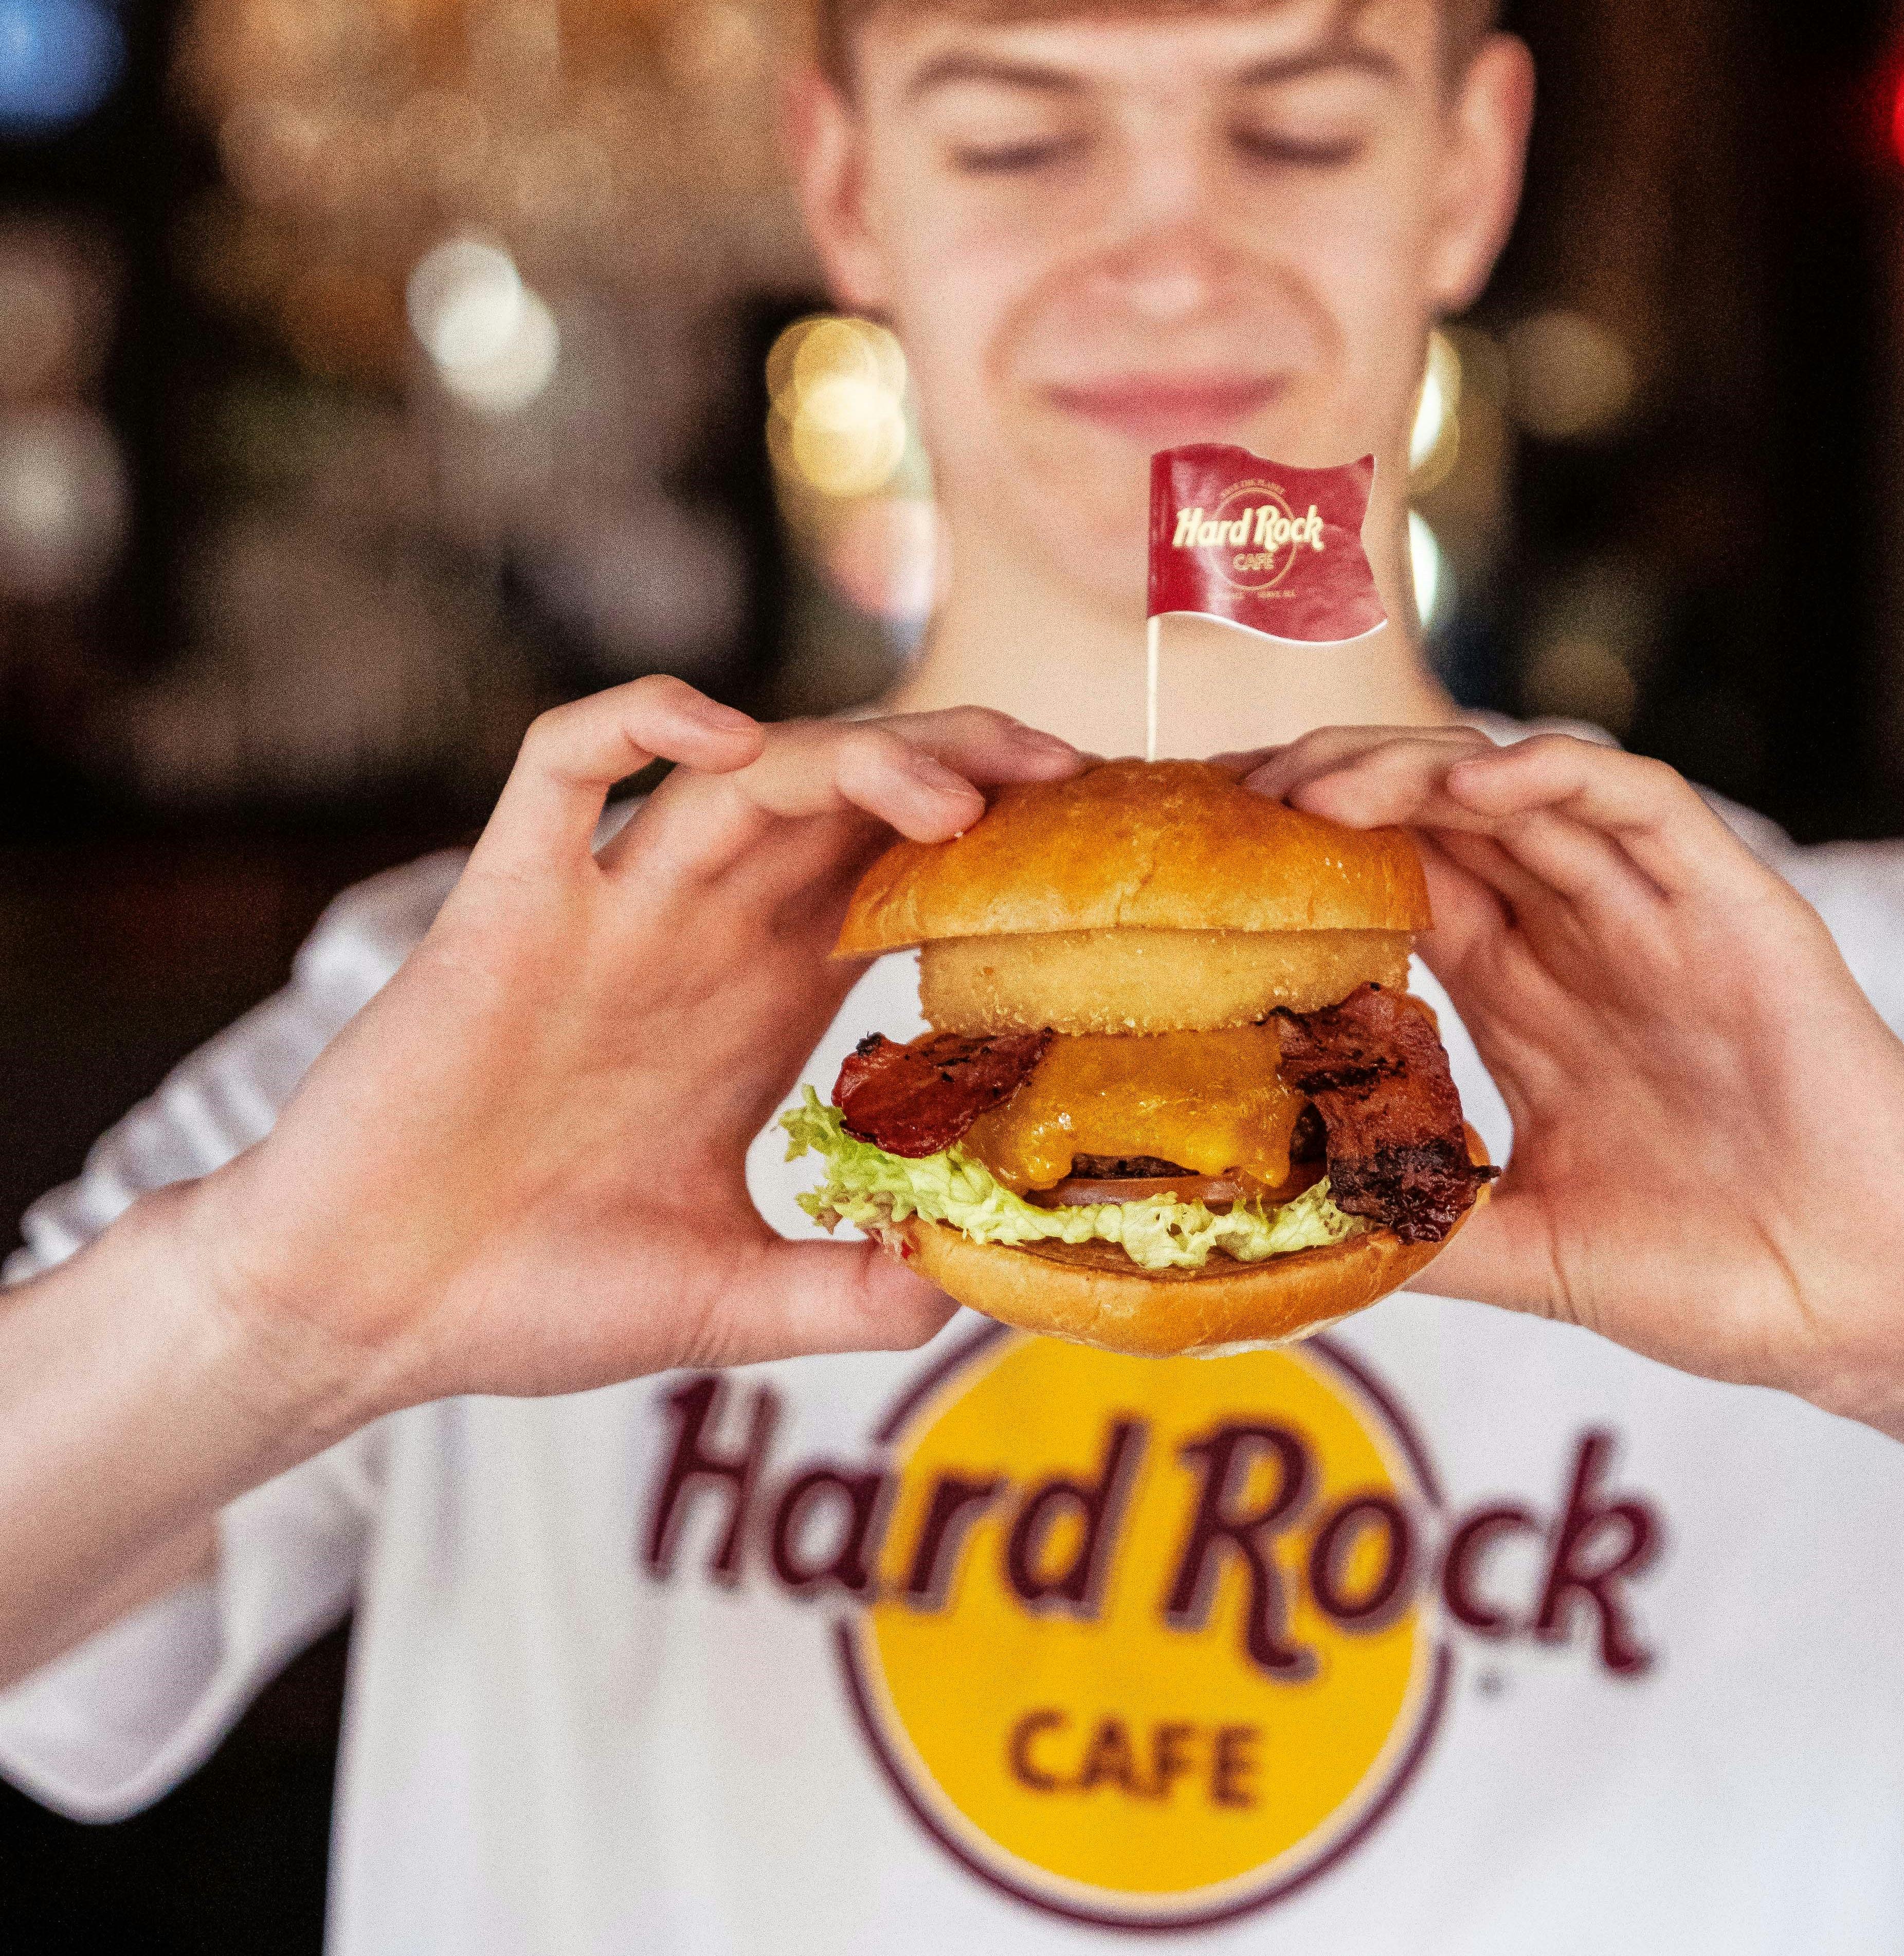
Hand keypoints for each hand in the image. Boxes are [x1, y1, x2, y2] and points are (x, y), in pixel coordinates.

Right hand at [186, 681, 1083, 1418]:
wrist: (363, 1316)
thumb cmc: (529, 1299)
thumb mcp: (727, 1301)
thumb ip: (846, 1292)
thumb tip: (964, 1281)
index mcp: (759, 1000)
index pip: (896, 874)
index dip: (994, 844)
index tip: (1093, 848)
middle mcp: (697, 934)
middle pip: (847, 797)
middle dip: (960, 766)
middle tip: (1071, 780)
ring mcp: (604, 911)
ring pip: (741, 772)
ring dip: (851, 757)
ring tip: (953, 796)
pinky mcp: (503, 910)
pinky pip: (558, 768)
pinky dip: (633, 724)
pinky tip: (718, 738)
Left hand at [1245, 727, 1903, 1417]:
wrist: (1873, 1312)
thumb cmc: (1719, 1279)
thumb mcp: (1532, 1251)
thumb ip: (1421, 1231)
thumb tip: (1285, 1247)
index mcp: (1525, 1000)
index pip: (1395, 882)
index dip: (1303, 853)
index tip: (1203, 850)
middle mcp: (1582, 941)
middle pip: (1437, 818)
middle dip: (1331, 788)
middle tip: (1230, 799)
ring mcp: (1660, 919)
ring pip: (1520, 794)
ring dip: (1412, 770)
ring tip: (1314, 786)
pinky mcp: (1742, 914)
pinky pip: (1643, 808)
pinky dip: (1556, 779)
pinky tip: (1472, 787)